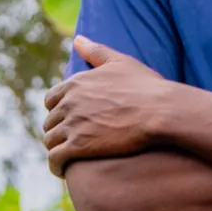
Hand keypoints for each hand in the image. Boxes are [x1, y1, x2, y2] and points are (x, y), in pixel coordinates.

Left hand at [43, 36, 173, 177]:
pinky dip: (57, 166)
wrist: (161, 111)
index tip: (70, 120)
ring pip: (50, 141)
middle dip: (58, 131)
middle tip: (72, 142)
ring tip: (68, 159)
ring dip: (57, 149)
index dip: (59, 111)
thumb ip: (96, 51)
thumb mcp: (120, 62)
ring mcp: (72, 124)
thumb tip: (77, 39)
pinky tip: (65, 170)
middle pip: (50, 121)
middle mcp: (68, 102)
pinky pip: (55, 159)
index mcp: (75, 83)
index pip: (51, 99)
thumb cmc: (146, 86)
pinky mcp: (78, 146)